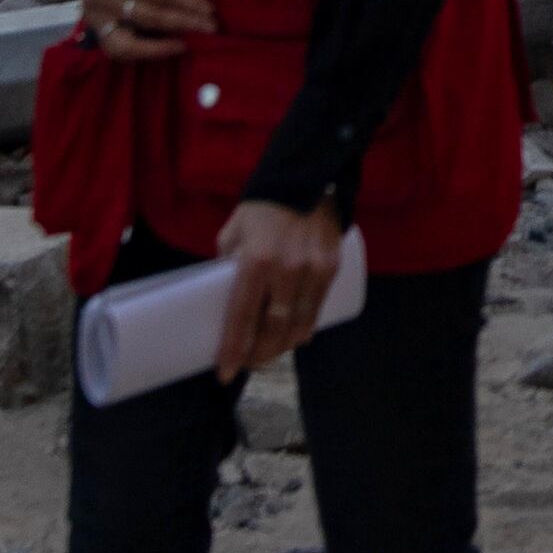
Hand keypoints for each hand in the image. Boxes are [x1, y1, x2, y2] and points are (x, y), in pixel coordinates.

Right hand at [55, 0, 215, 59]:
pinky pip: (111, 45)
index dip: (186, 3)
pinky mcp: (90, 18)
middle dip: (183, 24)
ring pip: (125, 44)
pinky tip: (158, 48)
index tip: (210, 10)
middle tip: (210, 28)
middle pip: (148, 18)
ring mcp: (92, 11)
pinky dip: (135, 52)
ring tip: (183, 45)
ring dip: (156, 49)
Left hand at [211, 197, 347, 384]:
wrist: (305, 179)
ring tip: (269, 354)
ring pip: (299, 324)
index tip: (225, 373)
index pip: (243, 316)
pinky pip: (317, 308)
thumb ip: (227, 265)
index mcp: (255, 260)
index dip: (234, 349)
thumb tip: (221, 296)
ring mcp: (313, 270)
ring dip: (283, 346)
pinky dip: (305, 328)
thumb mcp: (232, 233)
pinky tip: (296, 338)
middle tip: (249, 364)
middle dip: (259, 353)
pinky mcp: (331, 267)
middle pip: (274, 328)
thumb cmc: (260, 209)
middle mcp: (286, 269)